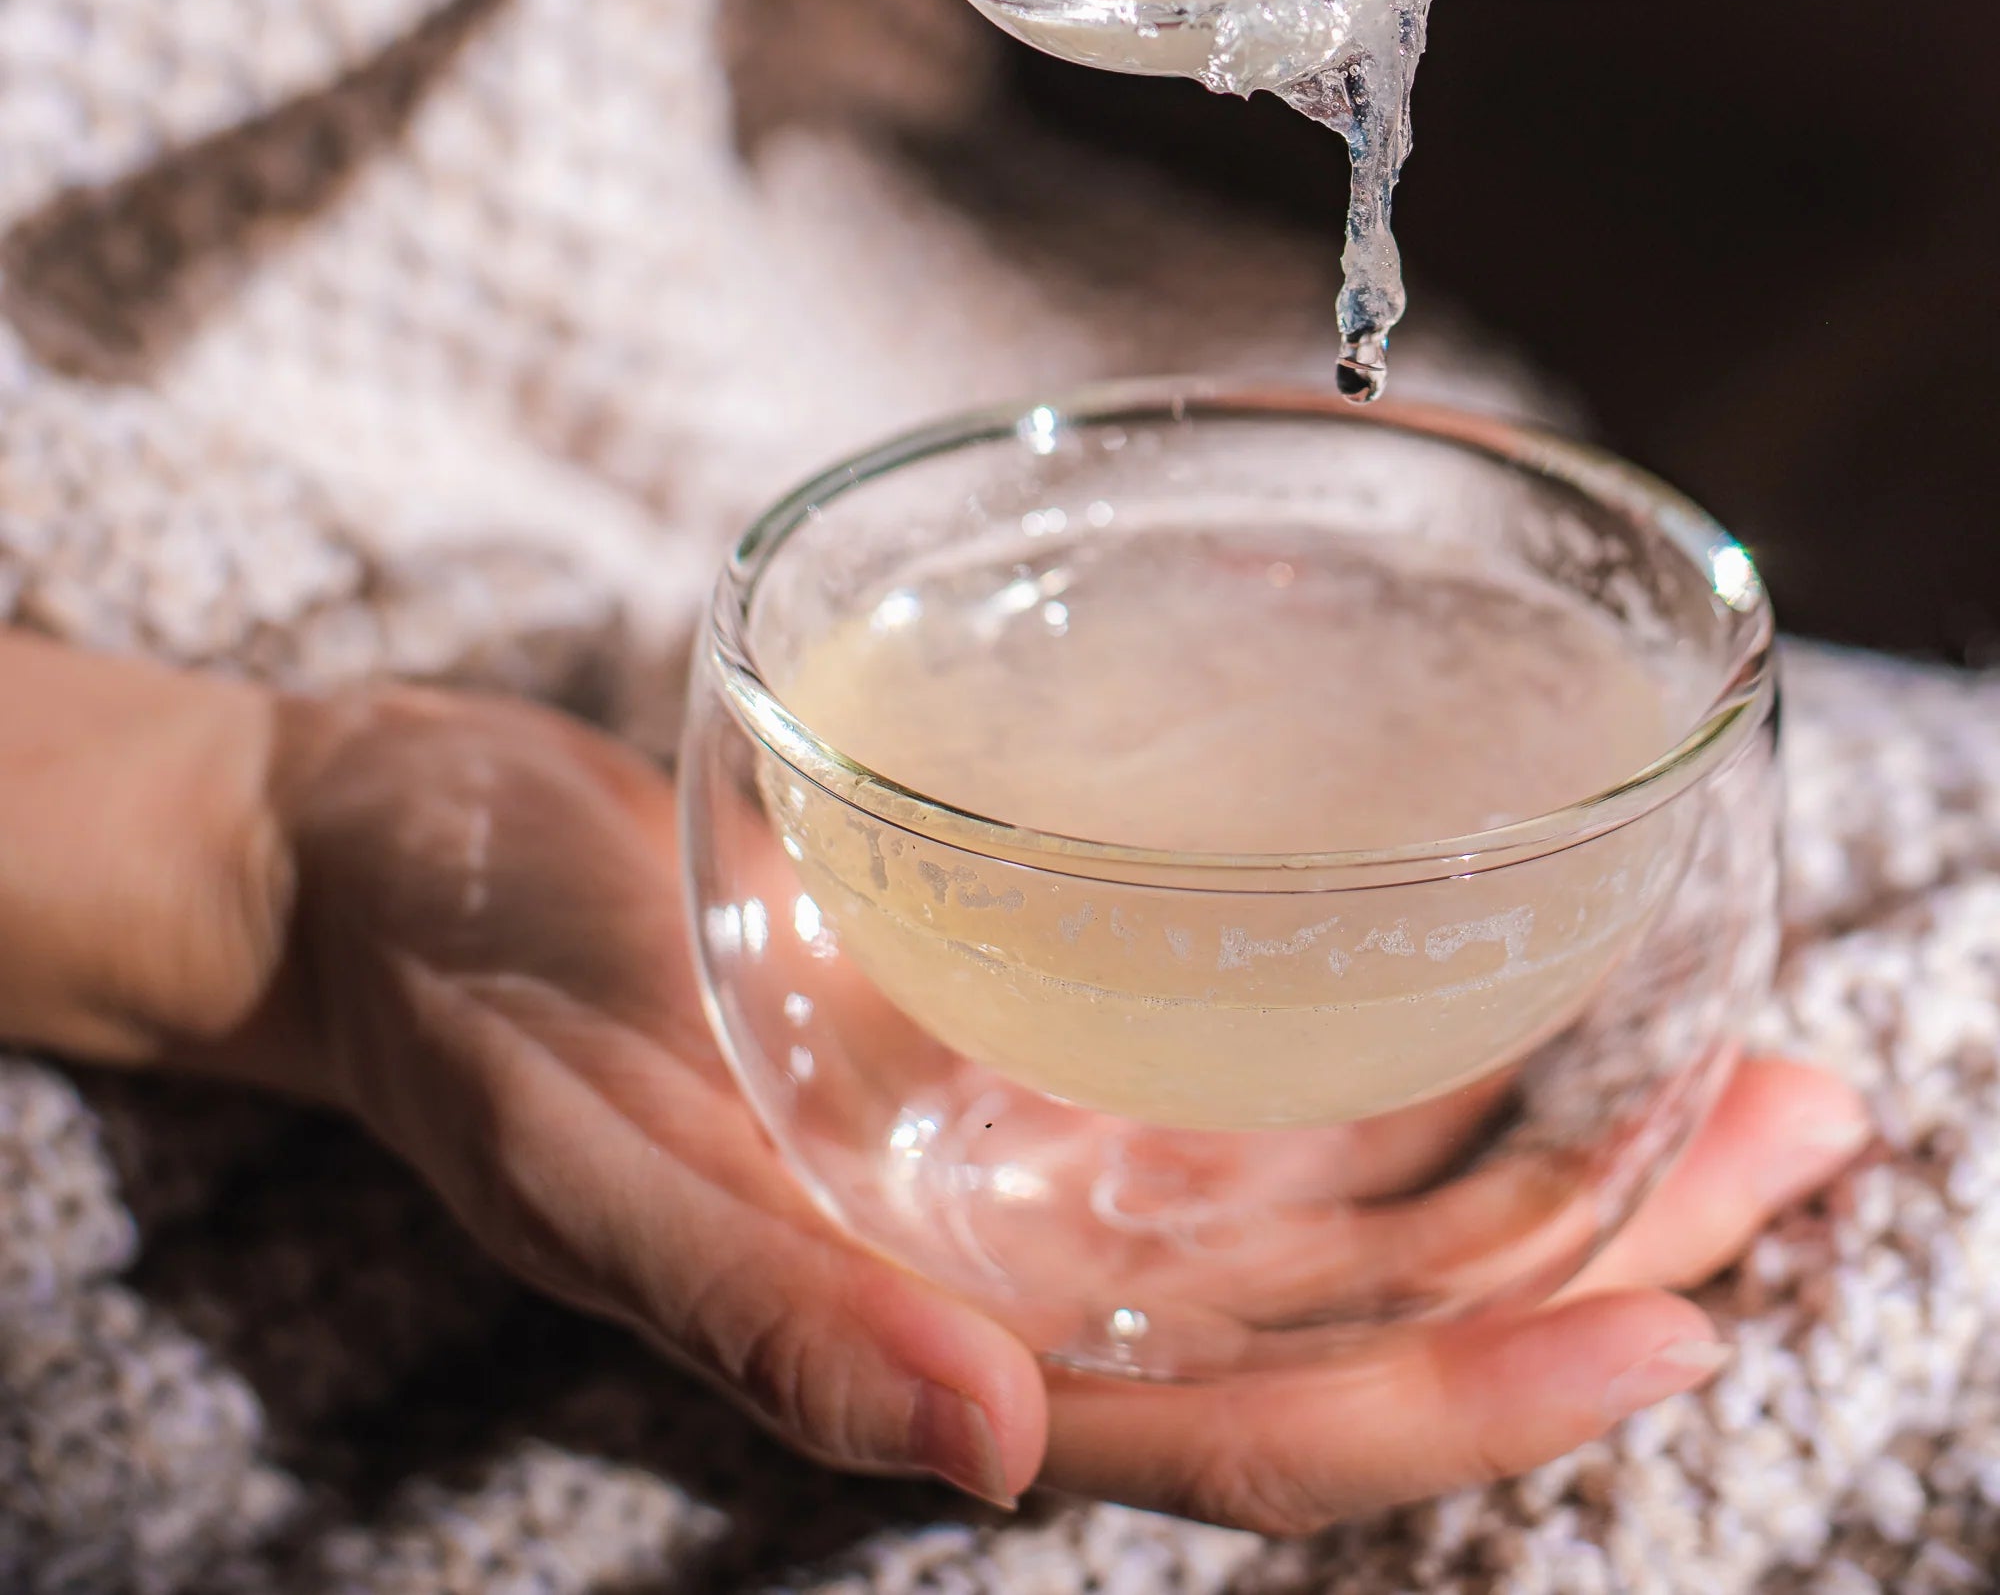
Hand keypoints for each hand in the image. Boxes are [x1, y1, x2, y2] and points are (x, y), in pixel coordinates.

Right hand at [205, 681, 1867, 1525]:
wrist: (396, 860)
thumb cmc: (459, 1003)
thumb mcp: (569, 1148)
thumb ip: (753, 1304)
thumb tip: (981, 1450)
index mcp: (940, 1325)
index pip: (1261, 1411)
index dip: (1472, 1392)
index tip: (1681, 1313)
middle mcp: (1028, 1250)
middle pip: (1356, 1290)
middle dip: (1594, 1236)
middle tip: (1803, 1114)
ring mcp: (1036, 1134)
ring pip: (1334, 1175)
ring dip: (1540, 1129)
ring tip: (1737, 1044)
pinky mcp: (1018, 1009)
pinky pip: (1242, 1043)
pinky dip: (1395, 1022)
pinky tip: (1514, 962)